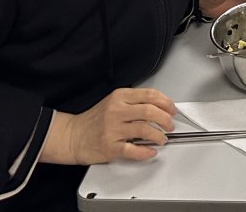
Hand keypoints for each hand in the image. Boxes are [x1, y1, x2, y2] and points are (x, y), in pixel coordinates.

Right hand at [41, 87, 175, 164]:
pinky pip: (133, 150)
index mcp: (119, 97)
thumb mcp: (113, 102)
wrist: (73, 136)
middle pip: (150, 111)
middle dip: (166, 119)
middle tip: (170, 124)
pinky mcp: (110, 147)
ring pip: (144, 129)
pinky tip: (150, 151)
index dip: (166, 102)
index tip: (172, 109)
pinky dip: (146, 151)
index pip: (149, 95)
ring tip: (162, 138)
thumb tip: (159, 106)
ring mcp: (113, 129)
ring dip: (159, 135)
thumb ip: (133, 102)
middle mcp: (116, 111)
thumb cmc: (94, 120)